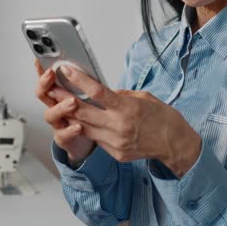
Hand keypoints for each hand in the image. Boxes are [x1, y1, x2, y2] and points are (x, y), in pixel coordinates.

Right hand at [34, 59, 95, 165]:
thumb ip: (86, 82)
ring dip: (60, 107)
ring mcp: (58, 122)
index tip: (40, 59)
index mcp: (59, 93)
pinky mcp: (64, 137)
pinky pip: (63, 135)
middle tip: (51, 74)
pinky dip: (70, 131)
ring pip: (51, 114)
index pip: (47, 78)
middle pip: (43, 94)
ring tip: (72, 102)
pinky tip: (78, 126)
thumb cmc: (87, 113)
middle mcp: (55, 106)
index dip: (41, 68)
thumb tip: (91, 66)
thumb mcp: (87, 93)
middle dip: (45, 83)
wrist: (87, 139)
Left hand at [48, 65, 201, 177]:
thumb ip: (121, 95)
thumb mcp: (143, 97)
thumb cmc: (162, 118)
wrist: (174, 143)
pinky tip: (81, 122)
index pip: (97, 92)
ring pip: (84, 128)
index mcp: (127, 108)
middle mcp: (119, 126)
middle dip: (65, 99)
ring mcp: (116, 142)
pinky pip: (96, 140)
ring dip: (70, 116)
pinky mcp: (116, 153)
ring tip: (58, 105)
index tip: (66, 72)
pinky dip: (88, 130)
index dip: (79, 81)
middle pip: (83, 112)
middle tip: (51, 89)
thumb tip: (103, 93)